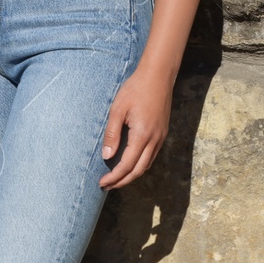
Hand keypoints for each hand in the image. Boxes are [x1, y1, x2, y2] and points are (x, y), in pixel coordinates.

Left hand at [99, 67, 174, 189]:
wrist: (158, 75)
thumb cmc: (135, 89)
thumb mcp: (117, 110)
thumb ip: (111, 135)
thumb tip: (106, 157)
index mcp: (142, 135)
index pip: (126, 165)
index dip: (114, 177)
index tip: (101, 183)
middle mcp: (154, 139)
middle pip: (138, 170)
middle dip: (122, 181)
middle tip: (106, 187)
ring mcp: (161, 137)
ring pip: (146, 165)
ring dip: (131, 175)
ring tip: (115, 179)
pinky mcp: (162, 133)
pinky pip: (151, 156)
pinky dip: (139, 165)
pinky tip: (129, 165)